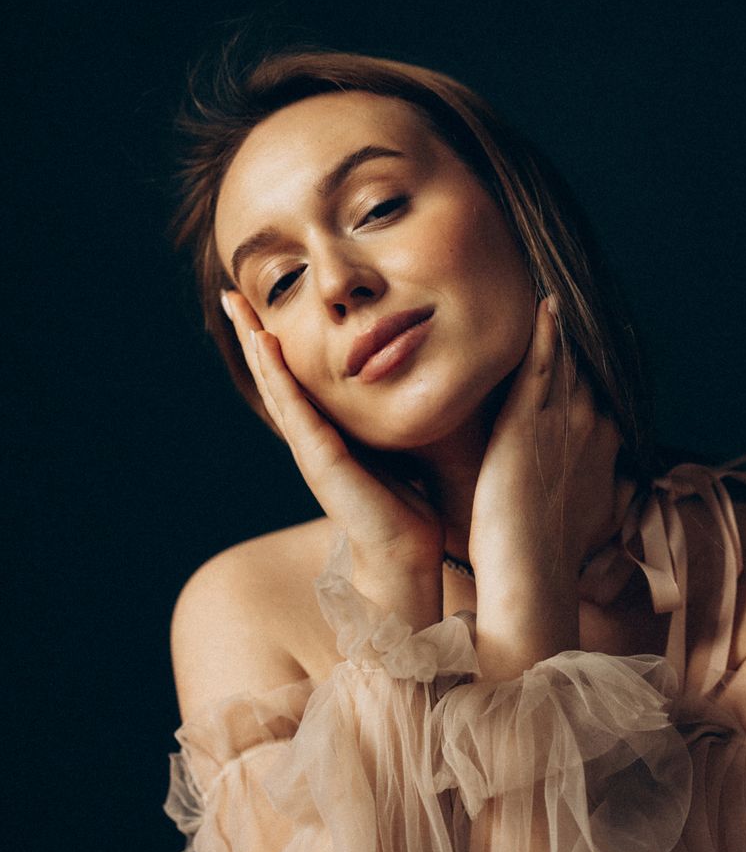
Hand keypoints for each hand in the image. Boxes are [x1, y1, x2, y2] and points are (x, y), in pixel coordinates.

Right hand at [221, 290, 444, 625]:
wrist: (405, 556)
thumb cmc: (407, 511)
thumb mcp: (393, 454)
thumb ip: (384, 428)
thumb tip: (403, 396)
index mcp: (327, 436)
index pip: (295, 381)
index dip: (276, 345)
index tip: (261, 307)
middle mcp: (311, 439)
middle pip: (273, 376)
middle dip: (252, 334)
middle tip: (232, 295)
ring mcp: (310, 449)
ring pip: (275, 385)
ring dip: (254, 343)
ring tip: (239, 307)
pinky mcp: (320, 459)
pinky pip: (295, 407)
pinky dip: (278, 374)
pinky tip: (266, 343)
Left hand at [467, 297, 623, 675]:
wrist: (533, 571)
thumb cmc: (557, 553)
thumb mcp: (599, 519)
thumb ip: (611, 492)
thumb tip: (623, 486)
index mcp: (607, 446)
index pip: (601, 392)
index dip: (594, 369)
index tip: (590, 346)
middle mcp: (593, 425)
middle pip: (588, 368)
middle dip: (583, 340)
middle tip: (574, 305)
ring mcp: (562, 420)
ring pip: (568, 360)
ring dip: (565, 328)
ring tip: (558, 296)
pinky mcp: (527, 420)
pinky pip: (542, 365)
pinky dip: (547, 334)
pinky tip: (547, 306)